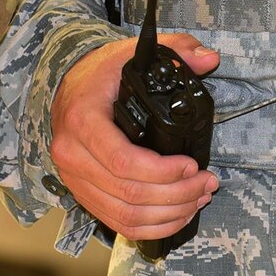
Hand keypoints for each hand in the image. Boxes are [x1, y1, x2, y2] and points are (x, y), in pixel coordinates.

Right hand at [51, 35, 219, 241]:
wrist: (67, 88)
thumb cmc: (101, 73)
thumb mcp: (133, 52)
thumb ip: (175, 48)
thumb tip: (208, 59)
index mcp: (82, 119)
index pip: (122, 161)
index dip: (163, 172)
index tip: (193, 165)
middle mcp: (72, 154)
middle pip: (129, 194)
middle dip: (177, 195)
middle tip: (207, 184)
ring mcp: (75, 179)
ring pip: (125, 216)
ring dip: (170, 215)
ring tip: (198, 198)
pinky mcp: (83, 194)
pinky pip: (118, 224)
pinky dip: (152, 227)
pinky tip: (178, 215)